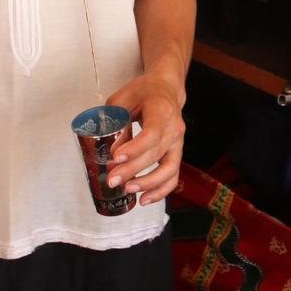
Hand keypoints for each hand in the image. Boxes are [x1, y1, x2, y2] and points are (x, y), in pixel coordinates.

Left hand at [103, 73, 185, 205]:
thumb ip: (117, 121)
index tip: (116, 158)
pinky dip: (161, 191)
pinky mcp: (176, 154)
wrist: (165, 90)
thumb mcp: (123, 99)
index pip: (152, 133)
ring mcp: (178, 143)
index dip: (135, 148)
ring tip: (127, 190)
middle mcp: (175, 127)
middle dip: (132, 170)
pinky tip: (144, 199)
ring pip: (169, 168)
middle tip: (112, 179)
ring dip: (148, 183)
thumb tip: (112, 150)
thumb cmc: (142, 93)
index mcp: (162, 109)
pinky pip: (173, 176)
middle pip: (156, 153)